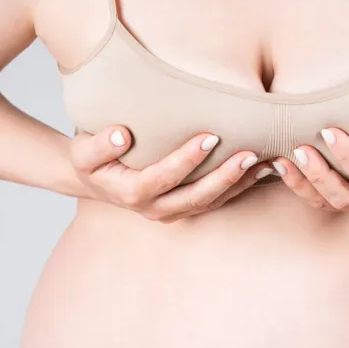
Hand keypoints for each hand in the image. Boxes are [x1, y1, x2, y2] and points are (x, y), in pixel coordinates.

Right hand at [69, 126, 271, 222]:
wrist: (95, 178)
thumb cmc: (92, 158)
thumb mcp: (83, 150)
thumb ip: (99, 144)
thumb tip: (120, 135)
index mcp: (132, 194)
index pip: (163, 177)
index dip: (187, 159)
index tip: (210, 137)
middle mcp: (155, 209)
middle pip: (196, 196)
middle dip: (225, 177)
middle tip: (249, 153)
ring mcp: (172, 212)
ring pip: (211, 202)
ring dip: (239, 184)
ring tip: (265, 161)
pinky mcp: (186, 208)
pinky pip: (217, 201)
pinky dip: (240, 187)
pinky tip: (262, 169)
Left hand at [274, 117, 348, 218]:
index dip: (348, 157)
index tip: (329, 130)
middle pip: (344, 197)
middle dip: (320, 174)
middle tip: (301, 147)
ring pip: (324, 203)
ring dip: (301, 183)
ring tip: (282, 159)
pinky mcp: (337, 201)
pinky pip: (313, 199)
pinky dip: (295, 184)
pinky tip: (278, 163)